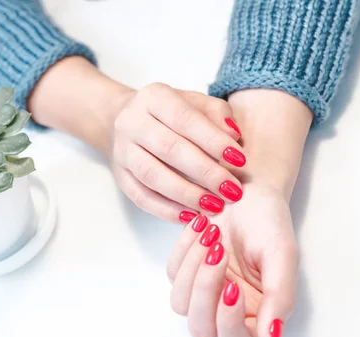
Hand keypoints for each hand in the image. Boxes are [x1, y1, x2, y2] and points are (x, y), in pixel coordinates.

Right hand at [108, 83, 246, 222]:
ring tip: (214, 206)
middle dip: (204, 172)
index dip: (213, 140)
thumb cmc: (169, 114)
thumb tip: (234, 137)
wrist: (122, 120)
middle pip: (168, 148)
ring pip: (152, 176)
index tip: (239, 160)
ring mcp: (122, 151)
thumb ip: (216, 115)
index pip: (185, 119)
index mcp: (153, 97)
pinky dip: (166, 210)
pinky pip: (141, 197)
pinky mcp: (119, 176)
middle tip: (231, 190)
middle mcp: (132, 122)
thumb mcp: (194, 103)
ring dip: (186, 194)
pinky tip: (190, 216)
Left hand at [165, 88, 312, 336]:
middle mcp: (226, 311)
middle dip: (205, 291)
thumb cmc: (269, 222)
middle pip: (201, 329)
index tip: (234, 288)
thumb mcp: (282, 256)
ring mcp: (202, 292)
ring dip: (193, 268)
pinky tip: (202, 226)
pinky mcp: (184, 272)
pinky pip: (172, 274)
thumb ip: (280, 299)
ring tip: (212, 233)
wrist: (246, 191)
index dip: (229, 325)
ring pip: (180, 304)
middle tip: (219, 251)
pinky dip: (185, 250)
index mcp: (256, 315)